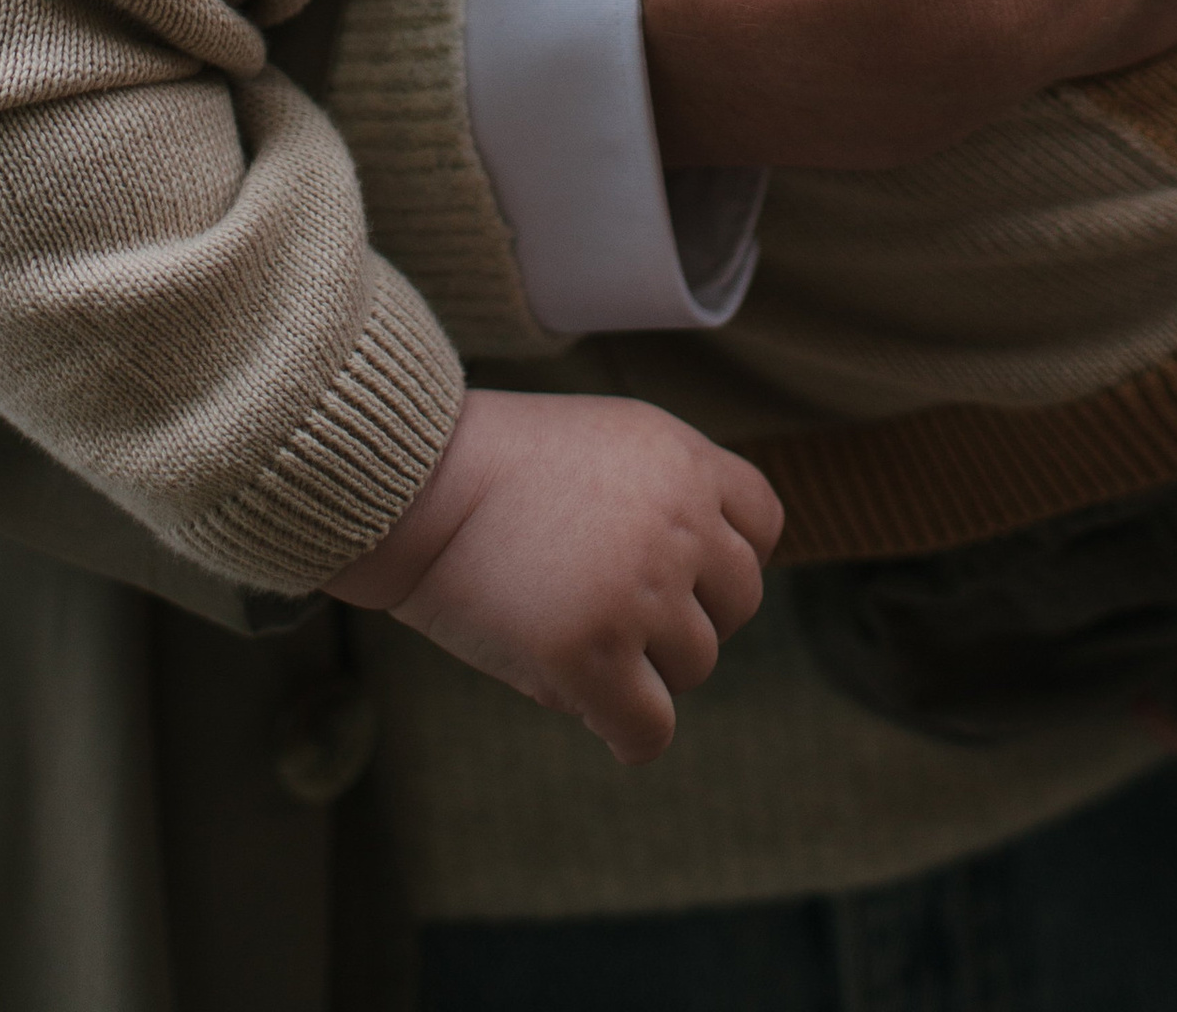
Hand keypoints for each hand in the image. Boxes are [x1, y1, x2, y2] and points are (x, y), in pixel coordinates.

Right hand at [325, 391, 781, 766]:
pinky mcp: (594, 655)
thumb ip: (668, 494)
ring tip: (580, 640)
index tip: (681, 574)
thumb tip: (709, 586)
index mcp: (684, 461)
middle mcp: (679, 523)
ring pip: (695, 666)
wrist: (413, 481)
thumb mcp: (609, 441)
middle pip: (739, 603)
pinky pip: (650, 729)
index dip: (725, 556)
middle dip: (690, 615)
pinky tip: (596, 715)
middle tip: (623, 615)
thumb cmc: (497, 465)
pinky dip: (629, 734)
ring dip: (650, 667)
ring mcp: (640, 591)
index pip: (762, 525)